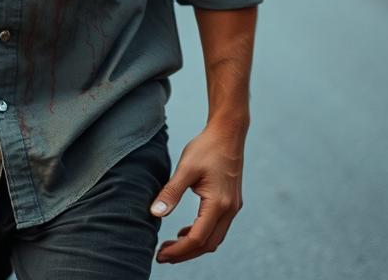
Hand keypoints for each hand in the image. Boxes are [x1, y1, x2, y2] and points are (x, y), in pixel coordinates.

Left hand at [150, 122, 245, 264]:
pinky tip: (186, 231)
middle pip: (207, 244)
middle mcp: (229, 210)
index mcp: (218, 204)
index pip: (197, 238)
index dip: (178, 251)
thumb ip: (171, 192)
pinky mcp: (231, 202)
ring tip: (171, 246)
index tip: (160, 254)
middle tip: (162, 255)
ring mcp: (233, 207)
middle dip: (185, 253)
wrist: (228, 132)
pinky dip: (202, 234)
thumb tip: (154, 214)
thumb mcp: (185, 168)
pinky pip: (217, 228)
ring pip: (214, 239)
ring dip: (193, 246)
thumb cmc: (206, 147)